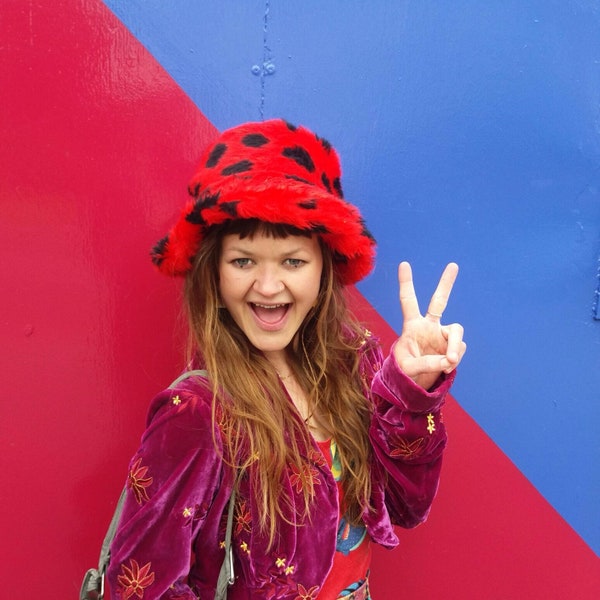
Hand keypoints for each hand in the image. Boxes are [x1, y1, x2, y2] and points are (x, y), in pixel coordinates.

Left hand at [393, 261, 465, 389]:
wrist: (415, 383)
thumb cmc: (405, 372)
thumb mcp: (409, 369)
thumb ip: (427, 364)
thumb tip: (449, 359)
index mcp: (412, 325)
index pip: (408, 301)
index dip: (406, 283)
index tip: (404, 263)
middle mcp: (429, 326)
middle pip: (439, 301)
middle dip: (446, 284)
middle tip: (453, 265)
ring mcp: (442, 336)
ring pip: (456, 332)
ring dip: (455, 346)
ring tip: (449, 361)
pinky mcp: (452, 347)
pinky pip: (458, 350)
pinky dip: (454, 360)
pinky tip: (446, 367)